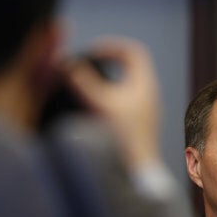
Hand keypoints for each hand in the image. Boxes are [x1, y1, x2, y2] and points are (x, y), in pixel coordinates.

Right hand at [65, 37, 161, 169]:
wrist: (138, 170)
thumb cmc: (123, 137)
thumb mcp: (99, 104)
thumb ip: (82, 83)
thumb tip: (67, 66)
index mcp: (144, 84)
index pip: (133, 51)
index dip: (111, 46)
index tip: (91, 53)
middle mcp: (149, 95)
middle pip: (131, 67)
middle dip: (108, 62)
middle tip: (88, 65)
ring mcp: (146, 110)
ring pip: (128, 85)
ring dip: (108, 81)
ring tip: (87, 86)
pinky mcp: (140, 124)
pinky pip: (126, 101)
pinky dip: (110, 97)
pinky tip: (94, 109)